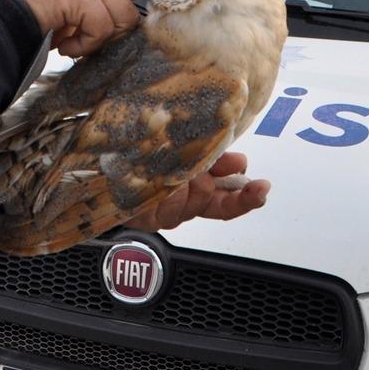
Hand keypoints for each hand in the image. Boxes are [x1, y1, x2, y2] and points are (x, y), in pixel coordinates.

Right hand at [0, 0, 158, 57]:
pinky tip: (62, 42)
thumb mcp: (71, 16)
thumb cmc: (30, 20)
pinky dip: (81, 44)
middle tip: (82, 39)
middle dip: (112, 33)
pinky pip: (99, 28)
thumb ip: (97, 18)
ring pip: (119, 20)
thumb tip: (126, 33)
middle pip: (133, 10)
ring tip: (67, 40)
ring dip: (93, 40)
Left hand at [124, 153, 269, 230]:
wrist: (106, 164)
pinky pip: (161, 205)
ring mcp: (165, 214)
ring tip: (172, 170)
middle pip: (212, 204)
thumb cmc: (148, 156)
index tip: (262, 188)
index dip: (247, 199)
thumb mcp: (187, 152)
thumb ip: (214, 160)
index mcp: (199, 194)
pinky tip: (160, 183)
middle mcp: (185, 208)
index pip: (228, 204)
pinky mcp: (144, 217)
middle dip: (214, 185)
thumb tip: (240, 163)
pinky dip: (164, 191)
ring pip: (187, 202)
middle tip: (217, 176)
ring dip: (184, 183)